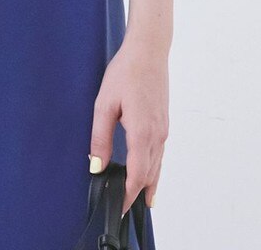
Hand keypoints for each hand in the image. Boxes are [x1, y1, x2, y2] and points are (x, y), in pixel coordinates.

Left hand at [88, 35, 168, 215]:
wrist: (148, 51)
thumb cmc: (126, 73)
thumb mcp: (105, 104)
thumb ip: (100, 138)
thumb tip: (97, 166)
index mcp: (142, 133)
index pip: (137, 175)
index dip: (128, 195)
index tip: (119, 208)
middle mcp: (157, 136)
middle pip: (148, 175)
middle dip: (137, 194)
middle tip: (124, 209)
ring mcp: (163, 130)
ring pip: (156, 166)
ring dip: (147, 184)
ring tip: (139, 201)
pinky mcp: (163, 123)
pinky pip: (159, 154)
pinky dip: (153, 169)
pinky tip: (148, 173)